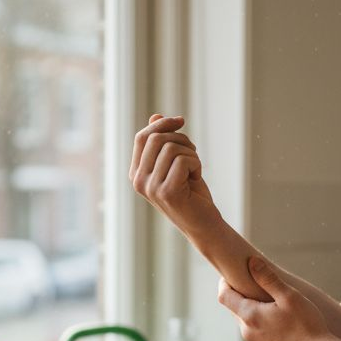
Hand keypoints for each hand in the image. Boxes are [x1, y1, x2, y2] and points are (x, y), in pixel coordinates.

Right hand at [129, 114, 216, 230]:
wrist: (203, 224)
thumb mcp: (175, 164)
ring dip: (191, 154)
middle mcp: (139, 181)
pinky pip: (183, 161)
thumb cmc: (191, 193)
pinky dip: (196, 164)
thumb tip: (156, 116)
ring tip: (194, 170)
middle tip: (193, 154)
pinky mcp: (167, 192)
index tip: (181, 121)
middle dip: (180, 139)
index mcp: (136, 173)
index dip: (162, 124)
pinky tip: (196, 179)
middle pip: (155, 138)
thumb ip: (163, 143)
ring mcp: (151, 188)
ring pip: (171, 148)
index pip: (142, 137)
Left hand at [218, 257, 340, 340]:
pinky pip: (258, 334)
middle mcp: (248, 332)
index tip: (230, 274)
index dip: (224, 283)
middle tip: (252, 283)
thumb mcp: (289, 296)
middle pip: (235, 309)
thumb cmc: (307, 325)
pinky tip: (280, 321)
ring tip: (269, 302)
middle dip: (240, 295)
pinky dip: (262, 324)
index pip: (224, 297)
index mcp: (250, 316)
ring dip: (252, 310)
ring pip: (247, 322)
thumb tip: (251, 262)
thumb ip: (268, 278)